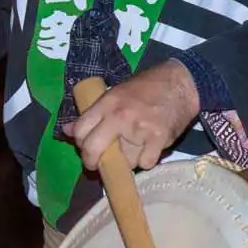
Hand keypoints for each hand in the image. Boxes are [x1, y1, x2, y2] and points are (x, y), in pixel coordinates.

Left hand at [67, 61, 199, 171]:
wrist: (181, 83)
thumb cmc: (147, 88)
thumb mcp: (115, 93)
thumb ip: (93, 113)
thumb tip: (66, 130)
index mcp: (107, 103)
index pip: (79, 130)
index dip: (80, 143)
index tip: (87, 147)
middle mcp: (119, 116)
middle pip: (92, 149)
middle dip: (92, 162)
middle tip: (98, 164)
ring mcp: (139, 129)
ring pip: (123, 161)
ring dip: (128, 160)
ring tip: (135, 147)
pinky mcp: (159, 139)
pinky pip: (145, 163)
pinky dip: (147, 160)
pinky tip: (150, 148)